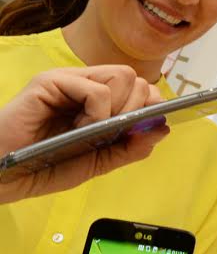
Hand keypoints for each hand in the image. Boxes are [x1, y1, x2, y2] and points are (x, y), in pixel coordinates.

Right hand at [0, 66, 167, 202]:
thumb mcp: (98, 162)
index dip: (150, 105)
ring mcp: (68, 80)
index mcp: (96, 99)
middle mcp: (84, 84)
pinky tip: (79, 127)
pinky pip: (98, 89)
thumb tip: (162, 128)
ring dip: (115, 110)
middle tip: (106, 132)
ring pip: (123, 76)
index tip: (142, 128)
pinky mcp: (51, 82)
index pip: (140, 86)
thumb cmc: (43, 167)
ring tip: (86, 130)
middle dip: (134, 110)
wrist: (2, 177)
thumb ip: (130, 147)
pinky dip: (98, 113)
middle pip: (136, 78)